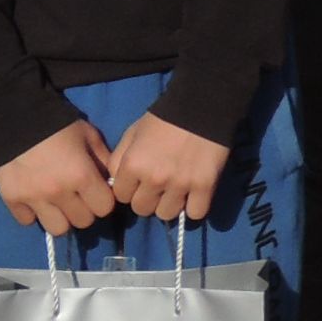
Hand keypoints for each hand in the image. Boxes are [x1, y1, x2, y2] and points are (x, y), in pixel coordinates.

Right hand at [0, 119, 116, 236]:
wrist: (13, 117)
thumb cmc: (58, 125)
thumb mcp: (88, 136)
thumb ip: (103, 160)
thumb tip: (111, 181)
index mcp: (81, 175)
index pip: (104, 208)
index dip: (103, 200)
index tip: (97, 192)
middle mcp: (59, 192)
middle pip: (83, 222)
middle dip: (84, 210)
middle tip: (78, 197)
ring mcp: (33, 199)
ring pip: (58, 229)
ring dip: (61, 218)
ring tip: (58, 203)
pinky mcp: (11, 200)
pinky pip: (28, 221)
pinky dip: (33, 213)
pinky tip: (35, 198)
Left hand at [108, 111, 231, 222]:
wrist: (201, 106)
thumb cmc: (162, 119)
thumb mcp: (132, 134)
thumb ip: (119, 159)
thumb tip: (116, 182)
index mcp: (133, 165)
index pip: (121, 196)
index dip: (129, 189)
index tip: (139, 181)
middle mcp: (154, 179)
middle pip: (142, 209)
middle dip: (147, 199)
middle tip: (158, 186)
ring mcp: (180, 185)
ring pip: (166, 214)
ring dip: (170, 204)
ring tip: (177, 191)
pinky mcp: (205, 186)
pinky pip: (196, 213)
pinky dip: (194, 207)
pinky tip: (194, 196)